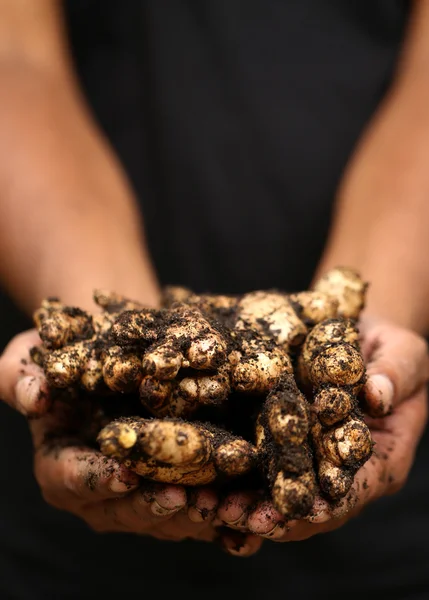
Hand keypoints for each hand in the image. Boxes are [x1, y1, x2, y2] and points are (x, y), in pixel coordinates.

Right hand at [0, 330, 229, 542]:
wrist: (111, 356)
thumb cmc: (63, 358)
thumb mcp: (28, 359)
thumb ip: (20, 379)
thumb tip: (36, 395)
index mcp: (60, 467)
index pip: (74, 479)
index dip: (98, 478)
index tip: (125, 473)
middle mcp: (99, 492)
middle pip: (127, 508)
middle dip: (158, 504)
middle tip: (189, 497)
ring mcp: (140, 495)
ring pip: (169, 515)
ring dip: (201, 513)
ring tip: (231, 504)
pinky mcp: (176, 488)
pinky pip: (200, 508)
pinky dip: (226, 512)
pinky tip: (252, 507)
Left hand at [217, 317, 428, 547]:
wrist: (365, 338)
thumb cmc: (392, 349)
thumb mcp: (404, 354)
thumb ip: (394, 375)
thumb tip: (376, 395)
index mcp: (382, 460)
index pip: (352, 491)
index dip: (323, 504)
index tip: (292, 511)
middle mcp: (345, 471)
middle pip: (310, 507)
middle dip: (273, 516)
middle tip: (234, 515)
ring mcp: (314, 461)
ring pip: (280, 496)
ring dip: (246, 506)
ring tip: (211, 505)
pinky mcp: (287, 445)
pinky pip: (261, 470)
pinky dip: (235, 482)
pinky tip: (205, 488)